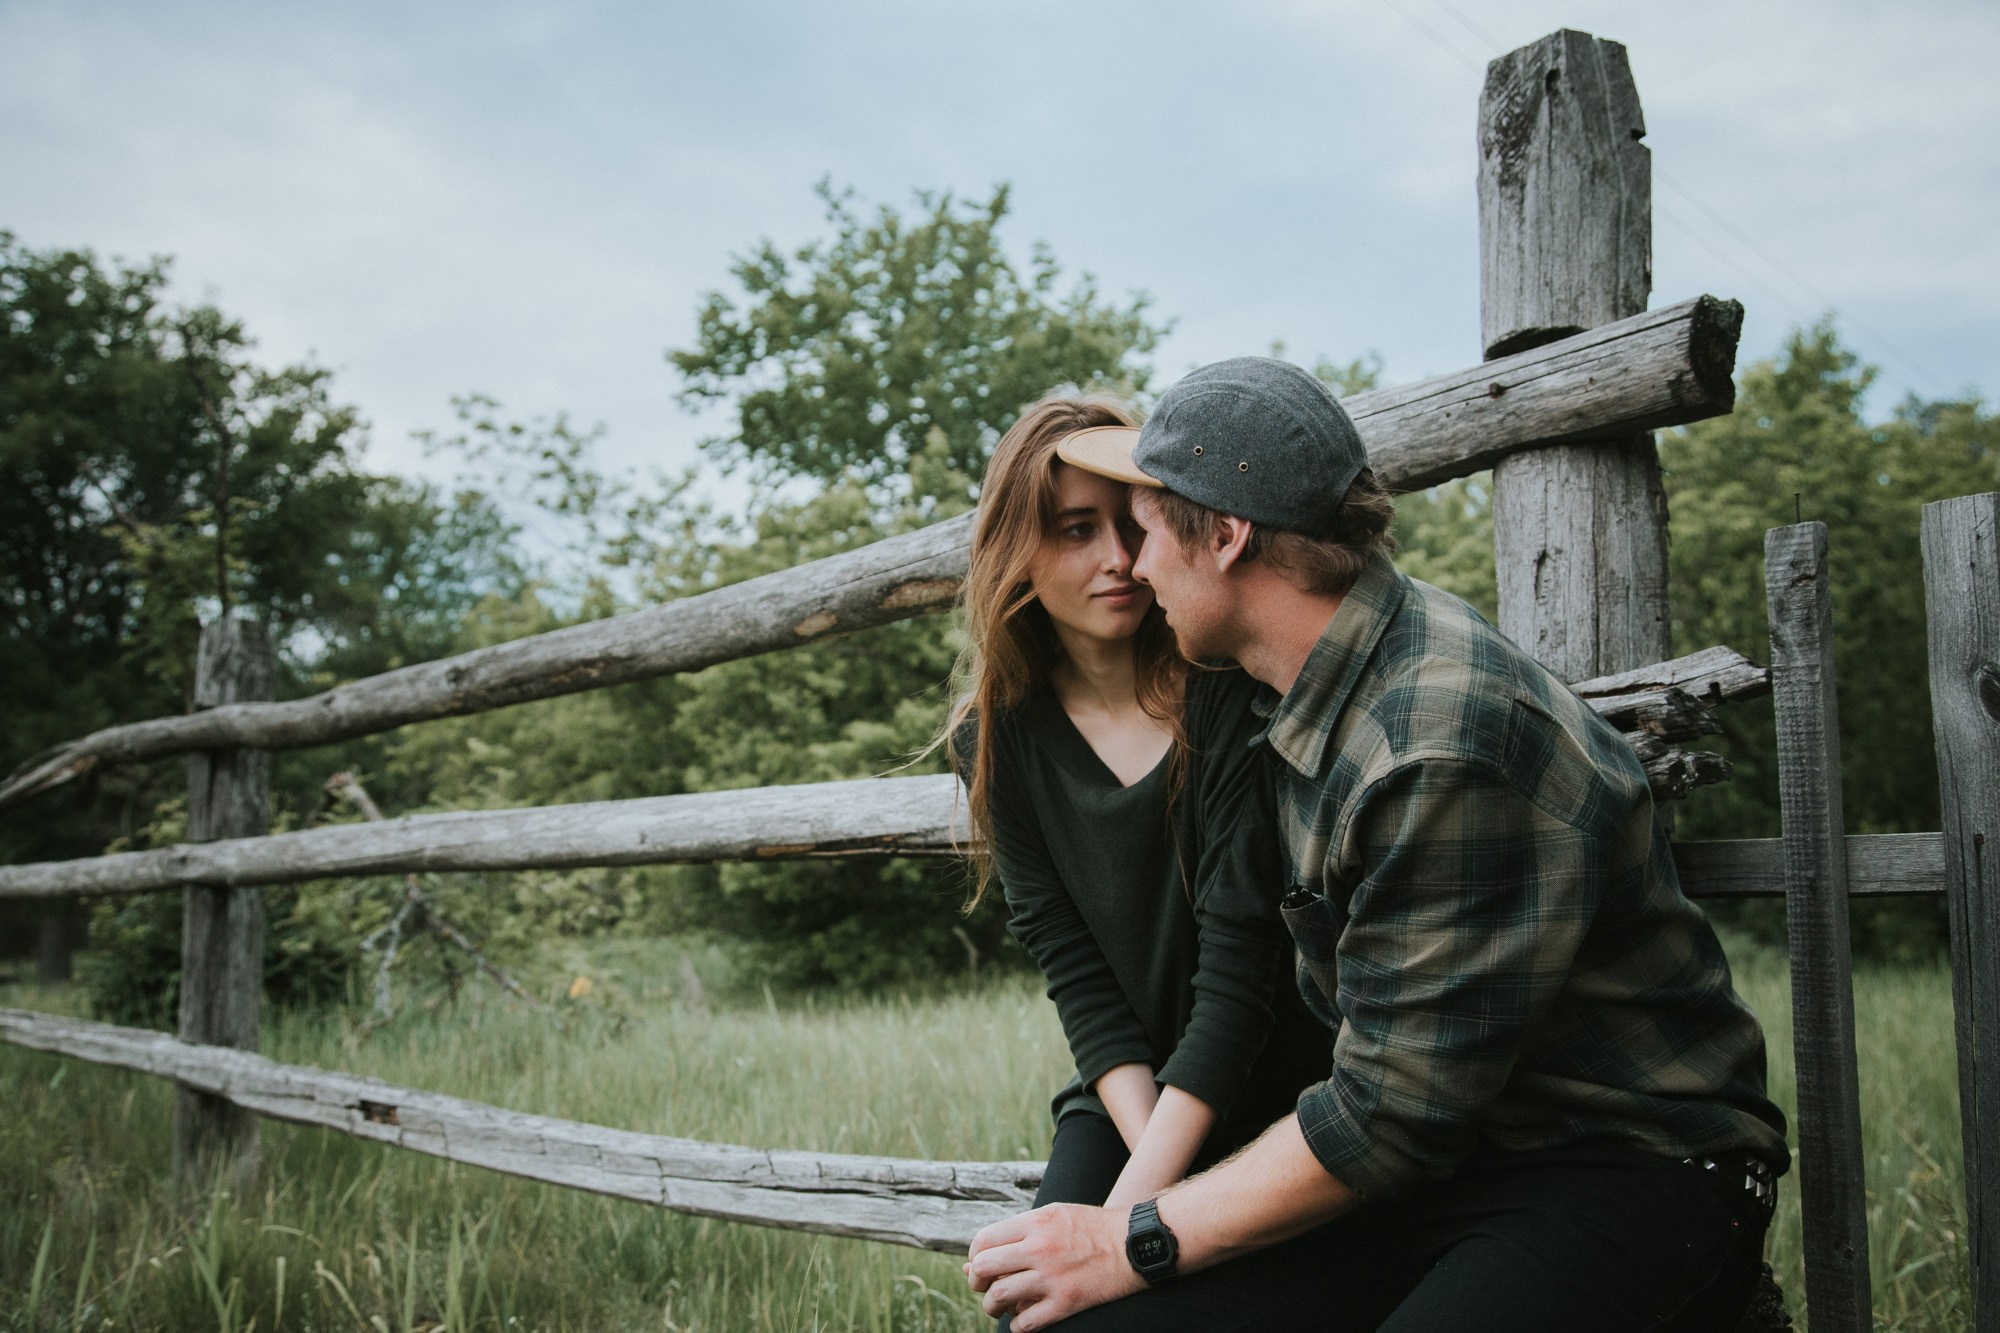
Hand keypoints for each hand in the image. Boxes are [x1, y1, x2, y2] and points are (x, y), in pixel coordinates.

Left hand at [965, 1203, 1145, 1330]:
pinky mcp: (1066, 1303)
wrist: (1132, 1245)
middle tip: (984, 1287)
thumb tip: (972, 1264)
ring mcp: (1052, 1277)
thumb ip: (1014, 1235)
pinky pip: (1025, 1323)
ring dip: (992, 1306)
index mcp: (1035, 1223)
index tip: (982, 1265)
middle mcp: (1040, 1248)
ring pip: (999, 1297)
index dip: (975, 1257)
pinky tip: (1022, 1318)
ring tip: (999, 1306)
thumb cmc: (1089, 1228)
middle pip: (985, 1268)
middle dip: (977, 1282)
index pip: (983, 1241)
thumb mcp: (1052, 1217)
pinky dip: (1016, 1324)